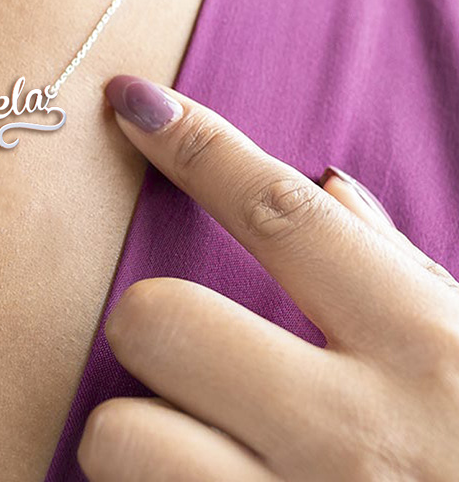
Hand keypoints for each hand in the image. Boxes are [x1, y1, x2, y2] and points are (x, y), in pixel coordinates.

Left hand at [75, 74, 458, 481]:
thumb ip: (404, 274)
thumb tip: (324, 187)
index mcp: (424, 351)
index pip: (277, 215)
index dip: (195, 145)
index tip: (133, 99)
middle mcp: (356, 432)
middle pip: (160, 319)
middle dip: (150, 325)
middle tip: (185, 352)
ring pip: (121, 436)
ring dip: (133, 435)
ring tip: (185, 445)